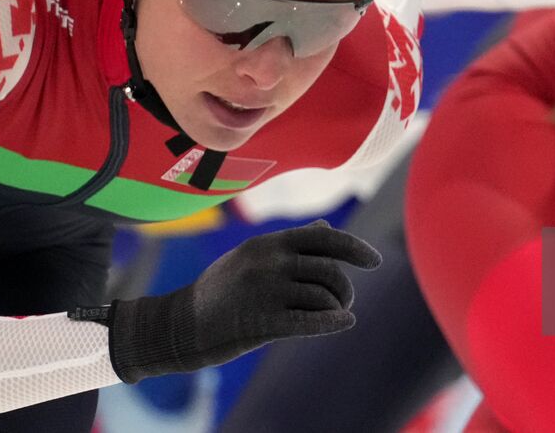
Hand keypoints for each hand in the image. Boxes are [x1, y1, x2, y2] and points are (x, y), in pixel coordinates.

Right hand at [107, 220, 381, 382]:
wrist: (179, 325)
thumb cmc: (220, 290)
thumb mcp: (250, 257)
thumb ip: (289, 244)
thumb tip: (326, 228)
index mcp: (269, 243)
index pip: (325, 238)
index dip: (355, 249)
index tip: (375, 260)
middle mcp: (269, 262)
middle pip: (330, 270)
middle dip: (345, 287)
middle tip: (345, 299)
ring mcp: (265, 292)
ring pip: (324, 296)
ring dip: (338, 306)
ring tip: (335, 313)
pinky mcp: (261, 323)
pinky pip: (311, 322)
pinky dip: (334, 322)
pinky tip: (344, 323)